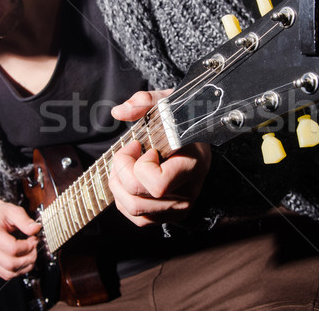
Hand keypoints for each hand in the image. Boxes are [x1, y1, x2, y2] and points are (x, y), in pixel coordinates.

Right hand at [0, 200, 40, 279]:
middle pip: (11, 264)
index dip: (28, 246)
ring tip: (31, 253)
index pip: (12, 248)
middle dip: (29, 258)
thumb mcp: (13, 210)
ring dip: (25, 266)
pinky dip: (19, 270)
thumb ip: (25, 220)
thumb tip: (36, 228)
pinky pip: (6, 274)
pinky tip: (24, 259)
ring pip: (9, 273)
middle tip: (34, 247)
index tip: (34, 239)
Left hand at [109, 90, 210, 226]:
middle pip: (138, 198)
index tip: (144, 147)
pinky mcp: (169, 216)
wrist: (200, 137)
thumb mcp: (168, 103)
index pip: (157, 184)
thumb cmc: (183, 121)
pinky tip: (129, 179)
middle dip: (121, 171)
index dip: (141, 167)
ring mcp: (178, 208)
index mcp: (192, 166)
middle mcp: (187, 193)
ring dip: (119, 185)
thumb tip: (118, 112)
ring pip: (134, 210)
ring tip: (126, 165)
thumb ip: (145, 101)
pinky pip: (137, 218)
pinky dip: (124, 199)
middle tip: (129, 151)